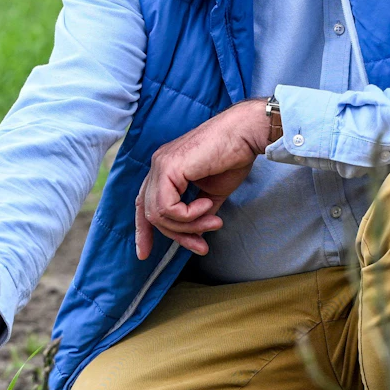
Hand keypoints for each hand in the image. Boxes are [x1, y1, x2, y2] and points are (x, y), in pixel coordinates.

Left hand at [134, 99, 273, 258]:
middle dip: (178, 236)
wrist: (246, 135)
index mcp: (165, 170)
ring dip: (188, 226)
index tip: (145, 254)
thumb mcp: (212, 194)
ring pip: (158, 214)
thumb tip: (194, 235)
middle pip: (151, 214)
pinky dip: (188, 216)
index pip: (143, 204)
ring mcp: (160, 165)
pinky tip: (207, 205)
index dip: (143, 231)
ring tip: (213, 221)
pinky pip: (167, 208)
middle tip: (202, 245)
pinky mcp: (168, 167)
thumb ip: (198, 213)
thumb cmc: (233, 158)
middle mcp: (158, 166)